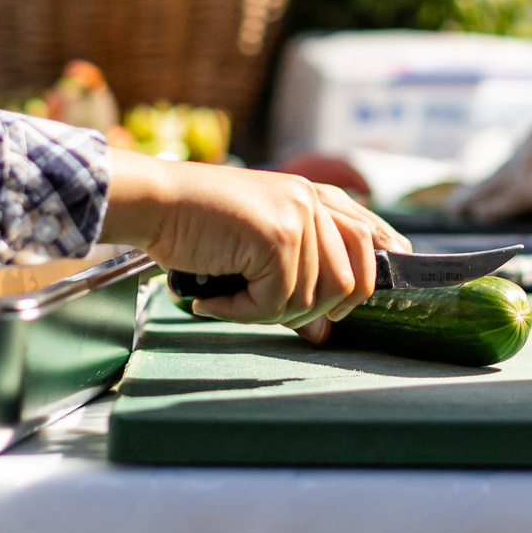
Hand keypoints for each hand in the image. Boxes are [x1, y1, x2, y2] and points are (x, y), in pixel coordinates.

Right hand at [98, 150, 403, 339]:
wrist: (156, 203)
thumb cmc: (197, 225)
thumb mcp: (256, 250)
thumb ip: (296, 282)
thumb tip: (323, 335)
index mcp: (313, 197)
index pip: (369, 236)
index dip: (376, 272)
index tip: (355, 306)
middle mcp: (313, 203)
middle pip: (352, 281)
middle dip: (313, 312)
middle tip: (264, 311)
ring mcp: (299, 216)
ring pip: (314, 298)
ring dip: (268, 314)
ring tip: (228, 300)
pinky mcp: (278, 236)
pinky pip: (278, 301)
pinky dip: (242, 312)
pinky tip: (213, 299)